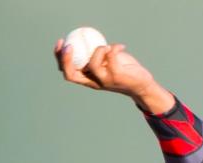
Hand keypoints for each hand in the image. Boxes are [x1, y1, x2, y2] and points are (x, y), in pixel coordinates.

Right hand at [53, 39, 173, 114]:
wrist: (141, 85)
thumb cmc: (122, 70)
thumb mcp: (106, 62)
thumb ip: (96, 55)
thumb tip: (86, 37)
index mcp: (88, 79)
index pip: (68, 72)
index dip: (60, 58)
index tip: (61, 42)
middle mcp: (94, 82)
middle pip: (71, 74)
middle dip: (65, 59)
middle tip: (69, 44)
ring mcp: (105, 80)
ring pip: (92, 64)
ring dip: (98, 50)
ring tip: (107, 46)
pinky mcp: (117, 76)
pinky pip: (111, 57)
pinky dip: (114, 48)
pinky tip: (121, 46)